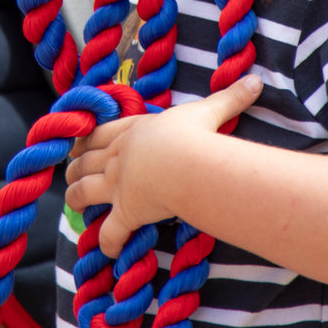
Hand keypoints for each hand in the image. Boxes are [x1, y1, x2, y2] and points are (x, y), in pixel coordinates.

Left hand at [65, 74, 261, 256]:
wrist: (184, 163)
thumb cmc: (193, 135)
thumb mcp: (208, 111)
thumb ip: (230, 97)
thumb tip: (257, 80)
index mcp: (132, 131)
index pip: (99, 133)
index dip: (86, 138)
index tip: (77, 142)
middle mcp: (118, 157)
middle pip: (85, 162)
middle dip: (75, 168)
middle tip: (71, 173)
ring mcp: (118, 185)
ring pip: (84, 192)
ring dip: (77, 198)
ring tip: (75, 204)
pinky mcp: (125, 212)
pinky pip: (110, 232)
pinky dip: (107, 241)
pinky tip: (108, 248)